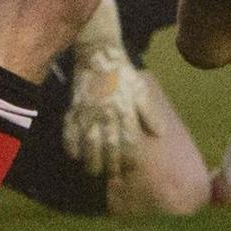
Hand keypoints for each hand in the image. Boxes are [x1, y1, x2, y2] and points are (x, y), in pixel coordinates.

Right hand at [61, 43, 159, 179]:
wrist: (99, 54)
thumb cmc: (123, 74)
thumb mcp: (141, 90)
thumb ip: (149, 113)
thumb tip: (160, 133)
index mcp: (126, 110)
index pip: (130, 140)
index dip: (130, 157)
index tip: (130, 169)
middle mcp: (108, 114)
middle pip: (110, 145)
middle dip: (111, 164)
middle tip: (112, 177)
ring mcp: (90, 112)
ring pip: (90, 142)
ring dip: (91, 159)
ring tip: (92, 172)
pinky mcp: (74, 108)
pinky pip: (70, 129)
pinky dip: (71, 144)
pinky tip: (73, 155)